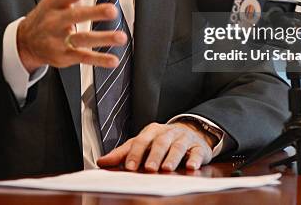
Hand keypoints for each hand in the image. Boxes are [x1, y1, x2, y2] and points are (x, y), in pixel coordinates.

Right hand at [16, 0, 126, 71]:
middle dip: (94, 13)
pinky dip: (99, 60)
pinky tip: (113, 60)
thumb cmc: (48, 13)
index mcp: (54, 1)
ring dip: (102, 38)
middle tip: (112, 10)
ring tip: (121, 37)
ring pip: (81, 39)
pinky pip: (83, 58)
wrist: (25, 40)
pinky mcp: (63, 56)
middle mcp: (55, 20)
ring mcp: (58, 39)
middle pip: (75, 15)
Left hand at [97, 122, 213, 171]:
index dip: (135, 154)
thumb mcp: (142, 144)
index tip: (129, 167)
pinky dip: (195, 160)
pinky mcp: (199, 147)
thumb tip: (102, 162)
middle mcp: (168, 133)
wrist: (190, 132)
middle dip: (154, 156)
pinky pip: (197, 152)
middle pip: (160, 142)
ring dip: (172, 158)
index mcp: (152, 131)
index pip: (141, 141)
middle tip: (148, 169)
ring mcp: (184, 139)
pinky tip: (191, 168)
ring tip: (167, 169)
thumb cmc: (161, 141)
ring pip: (178, 147)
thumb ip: (122, 153)